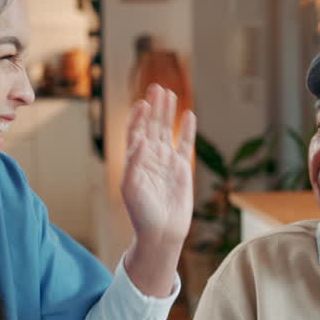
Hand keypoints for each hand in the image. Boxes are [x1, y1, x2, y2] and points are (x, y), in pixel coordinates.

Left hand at [122, 84, 195, 251]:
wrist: (161, 231)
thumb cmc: (141, 212)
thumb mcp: (130, 186)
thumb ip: (133, 160)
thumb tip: (140, 136)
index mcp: (134, 160)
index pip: (135, 131)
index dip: (138, 117)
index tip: (142, 103)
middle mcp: (149, 157)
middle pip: (151, 126)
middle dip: (153, 107)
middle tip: (156, 88)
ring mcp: (166, 161)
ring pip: (167, 131)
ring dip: (168, 113)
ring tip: (170, 94)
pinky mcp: (182, 169)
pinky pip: (185, 144)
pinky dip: (187, 130)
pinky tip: (188, 115)